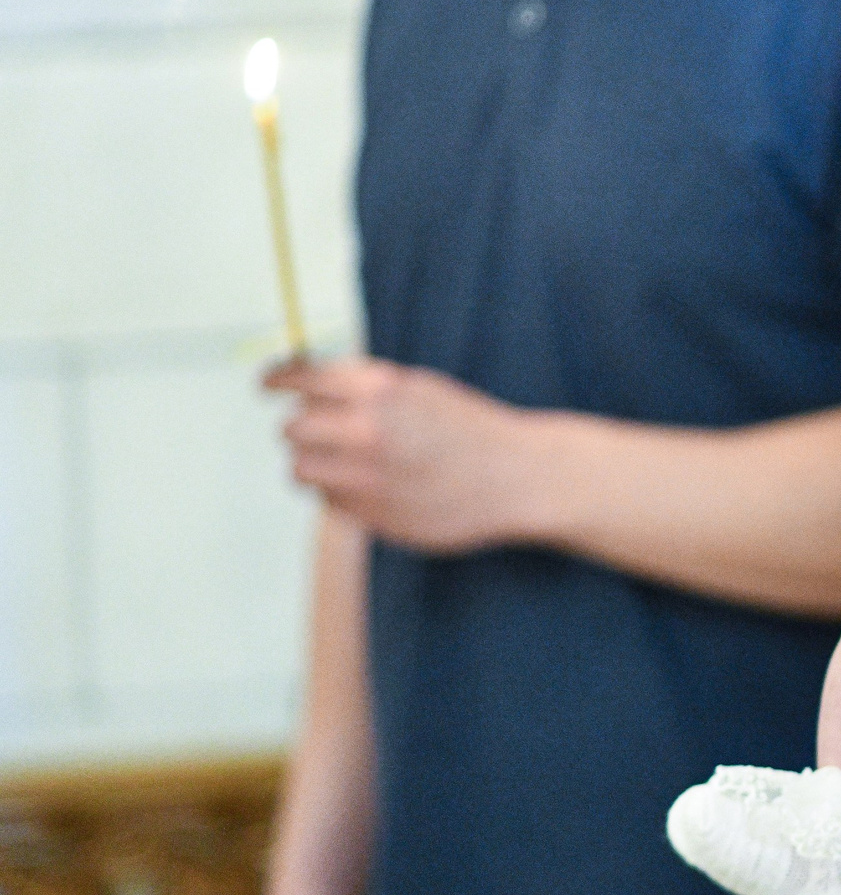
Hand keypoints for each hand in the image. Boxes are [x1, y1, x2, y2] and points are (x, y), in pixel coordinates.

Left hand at [265, 358, 534, 552]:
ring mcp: (367, 476)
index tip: (268, 384)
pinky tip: (377, 486)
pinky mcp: (370, 514)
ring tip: (348, 462)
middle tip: (323, 431)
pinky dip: (341, 493)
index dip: (278, 380)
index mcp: (381, 389)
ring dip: (316, 463)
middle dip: (304, 428)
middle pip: (292, 428)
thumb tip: (311, 386)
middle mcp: (367, 430)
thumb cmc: (473, 430)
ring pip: (302, 469)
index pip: (303, 379)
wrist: (518, 477)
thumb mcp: (422, 389)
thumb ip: (367, 388)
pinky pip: (329, 501)